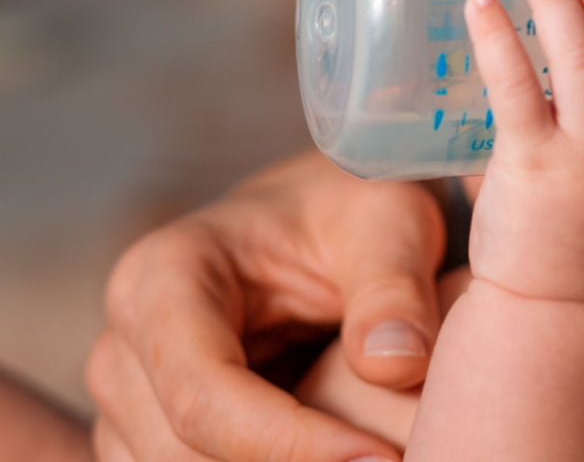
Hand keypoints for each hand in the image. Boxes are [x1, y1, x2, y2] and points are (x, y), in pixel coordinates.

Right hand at [86, 151, 445, 461]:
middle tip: (392, 459)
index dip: (289, 443)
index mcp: (162, 276)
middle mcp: (124, 344)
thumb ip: (393, 289)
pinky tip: (331, 456)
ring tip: (364, 451)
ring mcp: (128, 400)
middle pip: (181, 453)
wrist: (320, 223)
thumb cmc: (349, 212)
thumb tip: (395, 366)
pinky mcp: (149, 436)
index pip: (203, 394)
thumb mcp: (389, 223)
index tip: (379, 456)